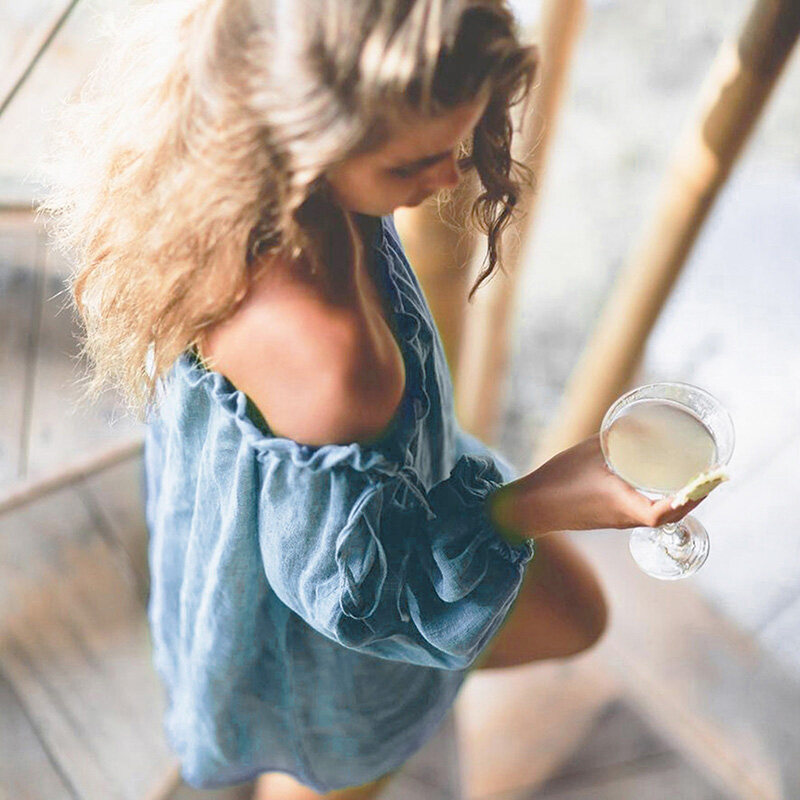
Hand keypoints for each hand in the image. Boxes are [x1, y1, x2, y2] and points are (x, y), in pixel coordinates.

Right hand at [489, 433, 709, 539]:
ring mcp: (616, 521)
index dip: (690, 499)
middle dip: (692, 498)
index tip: (706, 482)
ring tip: (690, 479)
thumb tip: (641, 420)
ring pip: (656, 516)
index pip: (665, 513)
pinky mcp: (607, 518)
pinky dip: (659, 502)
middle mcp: (624, 518)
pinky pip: (641, 512)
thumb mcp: (589, 451)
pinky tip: (657, 485)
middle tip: (708, 476)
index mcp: (622, 504)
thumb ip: (616, 436)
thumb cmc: (557, 480)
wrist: (530, 506)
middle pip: (669, 516)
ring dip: (677, 501)